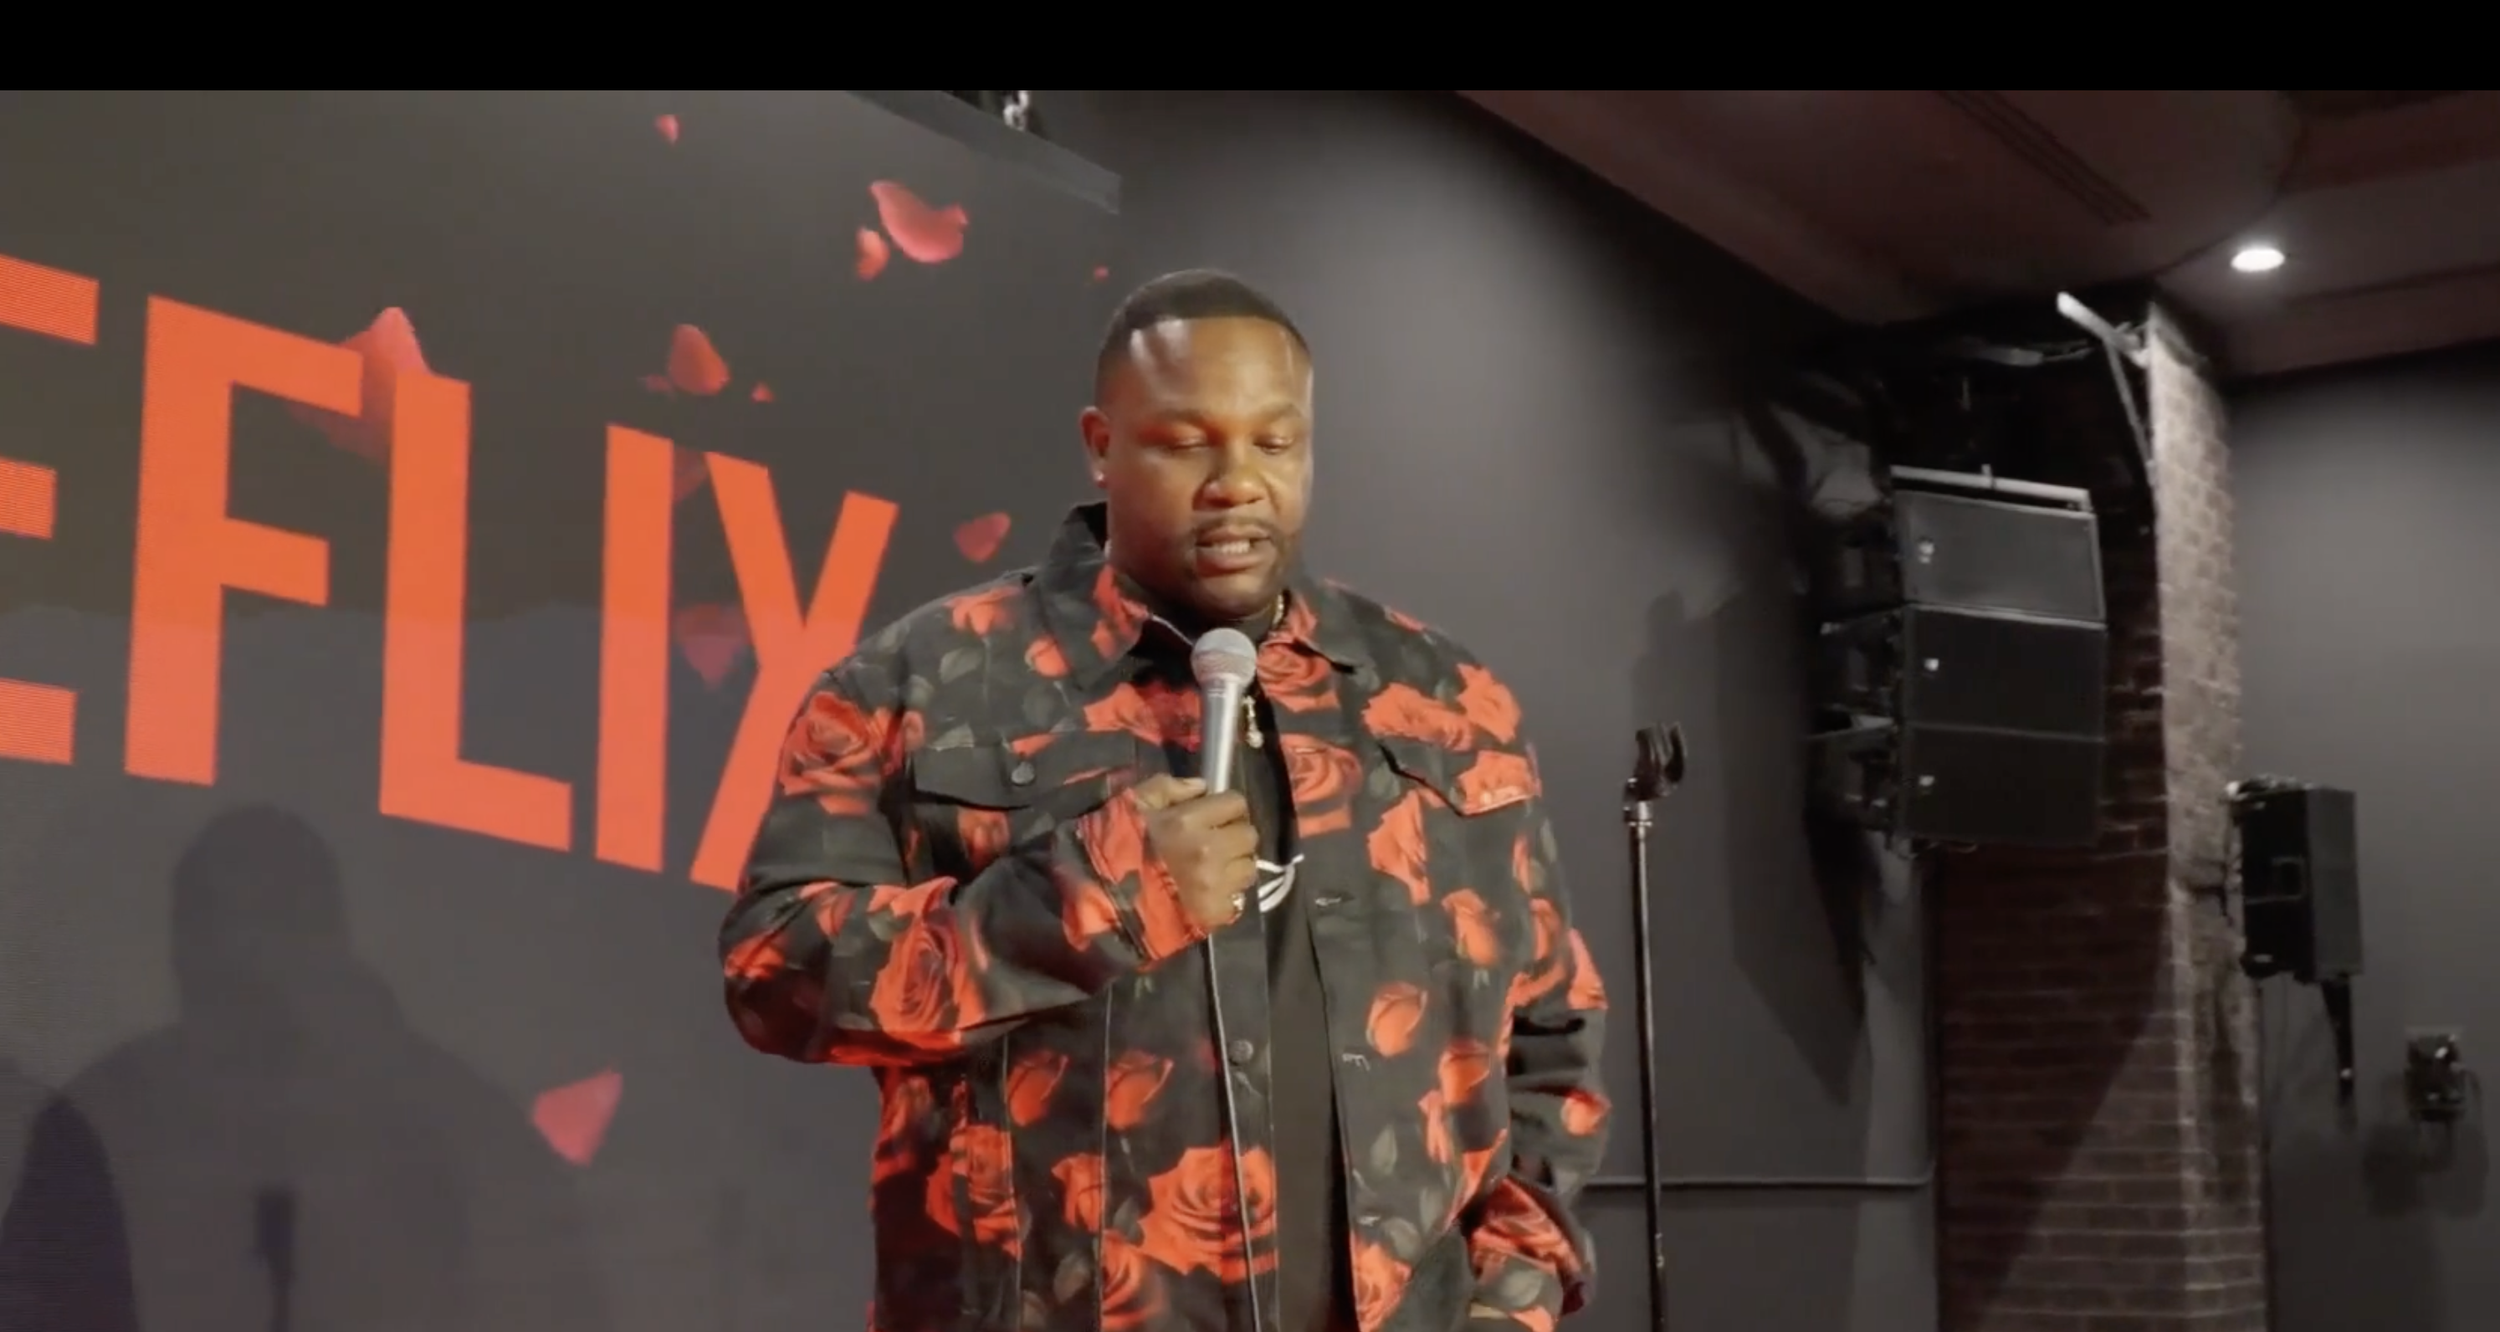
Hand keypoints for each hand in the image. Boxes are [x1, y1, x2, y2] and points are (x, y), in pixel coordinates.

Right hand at [1132, 775, 1257, 929]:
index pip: (1236, 803)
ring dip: (1235, 866)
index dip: (1227, 807)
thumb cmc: (1117, 845)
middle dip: (1235, 835)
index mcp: (1188, 821)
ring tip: (1214, 869)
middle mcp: (1209, 851)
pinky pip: (1237, 900)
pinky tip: (1208, 892)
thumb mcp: (1133, 804)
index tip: (1217, 814)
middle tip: (1217, 841)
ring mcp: (1214, 884)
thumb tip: (1202, 787)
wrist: (1104, 899)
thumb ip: (1168, 787)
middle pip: (1249, 835)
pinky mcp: (1214, 912)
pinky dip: (1226, 896)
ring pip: (1248, 868)